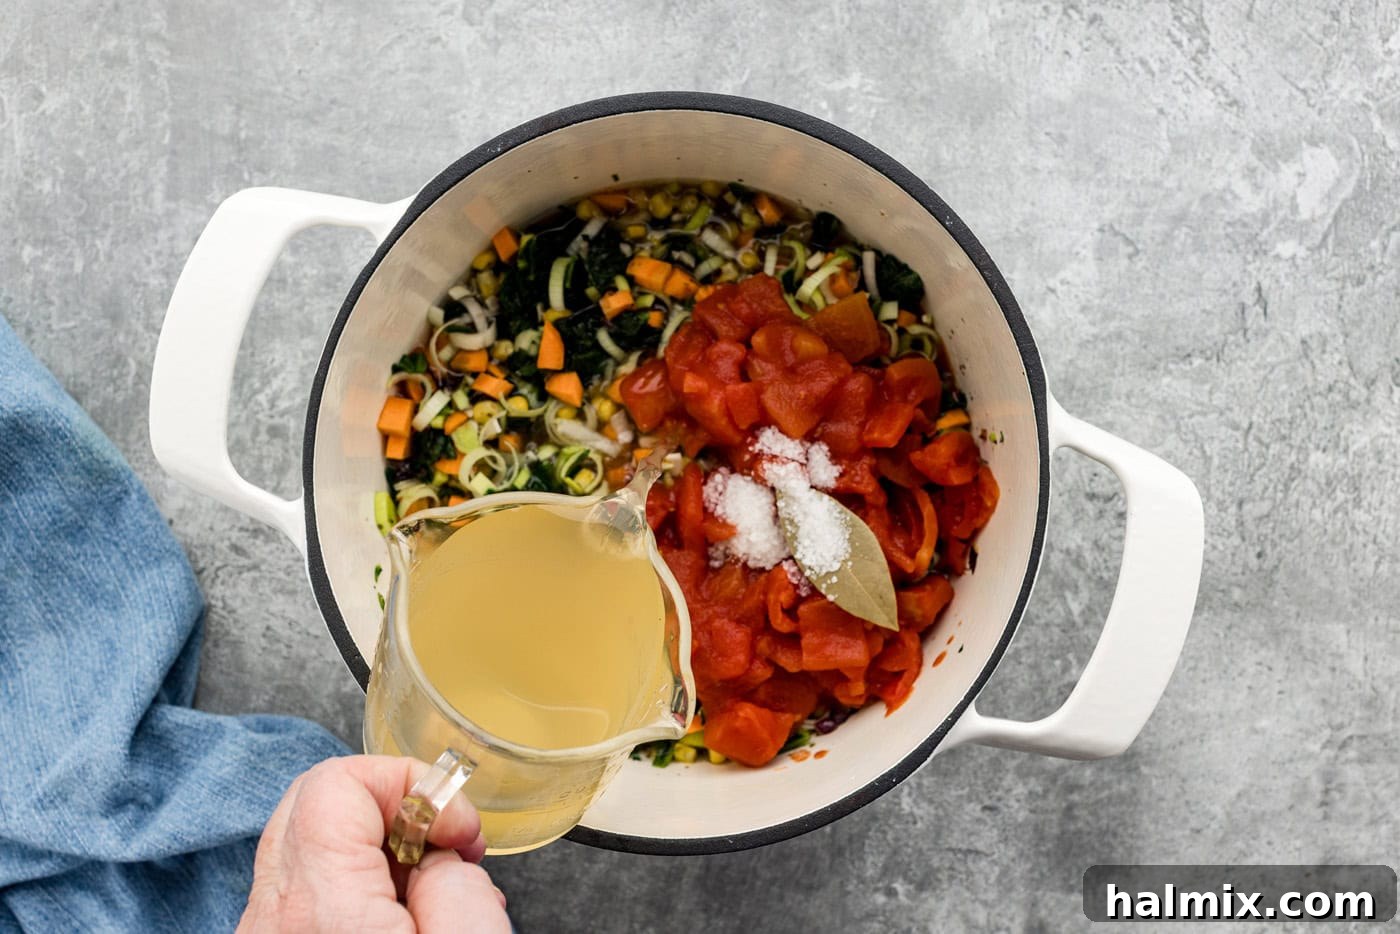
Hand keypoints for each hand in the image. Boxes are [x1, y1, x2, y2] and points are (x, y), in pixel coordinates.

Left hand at [238, 755, 510, 932]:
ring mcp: (268, 933)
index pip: (338, 779)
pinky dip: (358, 884)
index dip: (410, 782)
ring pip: (310, 844)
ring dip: (380, 847)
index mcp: (320, 905)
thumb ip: (457, 883)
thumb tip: (443, 858)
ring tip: (432, 890)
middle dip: (395, 806)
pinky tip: (404, 917)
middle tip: (444, 845)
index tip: (454, 825)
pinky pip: (307, 889)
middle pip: (316, 799)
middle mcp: (276, 916)